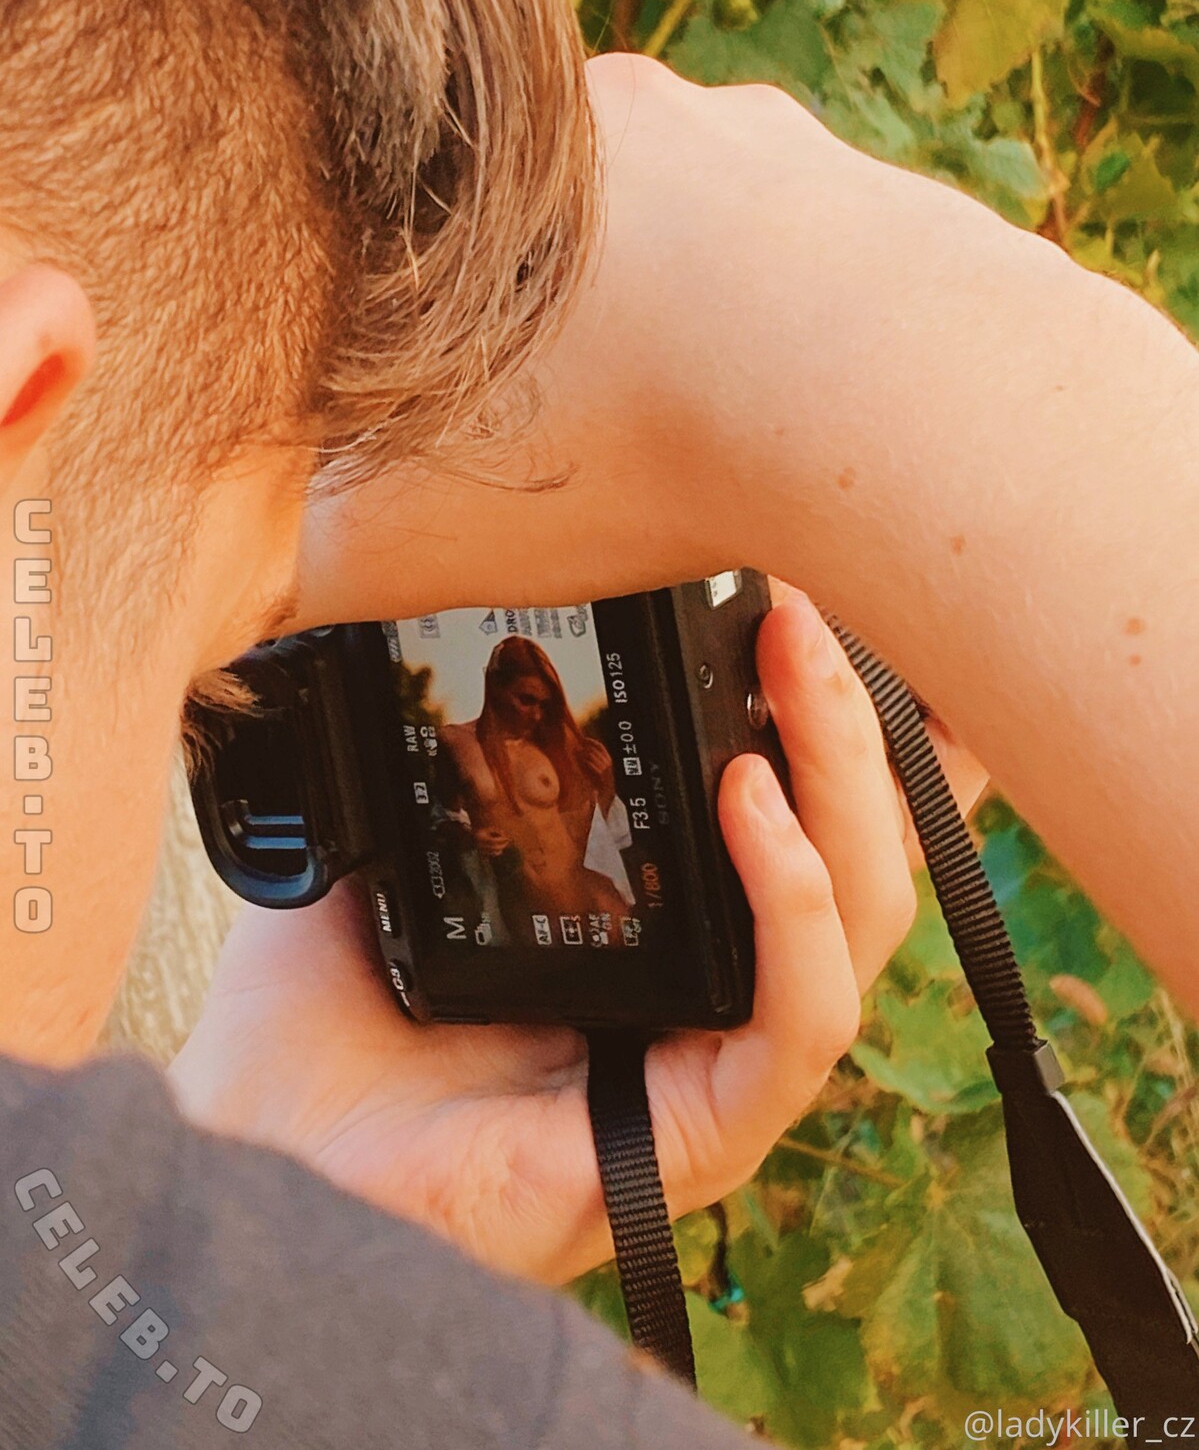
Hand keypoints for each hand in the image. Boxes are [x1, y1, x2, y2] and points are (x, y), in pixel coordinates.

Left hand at [170, 593, 983, 1283]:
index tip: (797, 597)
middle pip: (853, 854)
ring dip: (844, 783)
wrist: (263, 1143)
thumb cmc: (329, 1007)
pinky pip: (799, 1023)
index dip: (835, 719)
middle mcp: (712, 994)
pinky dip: (792, 907)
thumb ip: (463, 738)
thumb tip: (478, 596)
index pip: (803, 820)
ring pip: (858, 925)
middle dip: (845, 720)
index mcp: (668, 930)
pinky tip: (751, 802)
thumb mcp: (405, 831)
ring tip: (798, 669)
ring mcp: (714, 1066)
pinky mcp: (695, 1134)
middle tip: (800, 607)